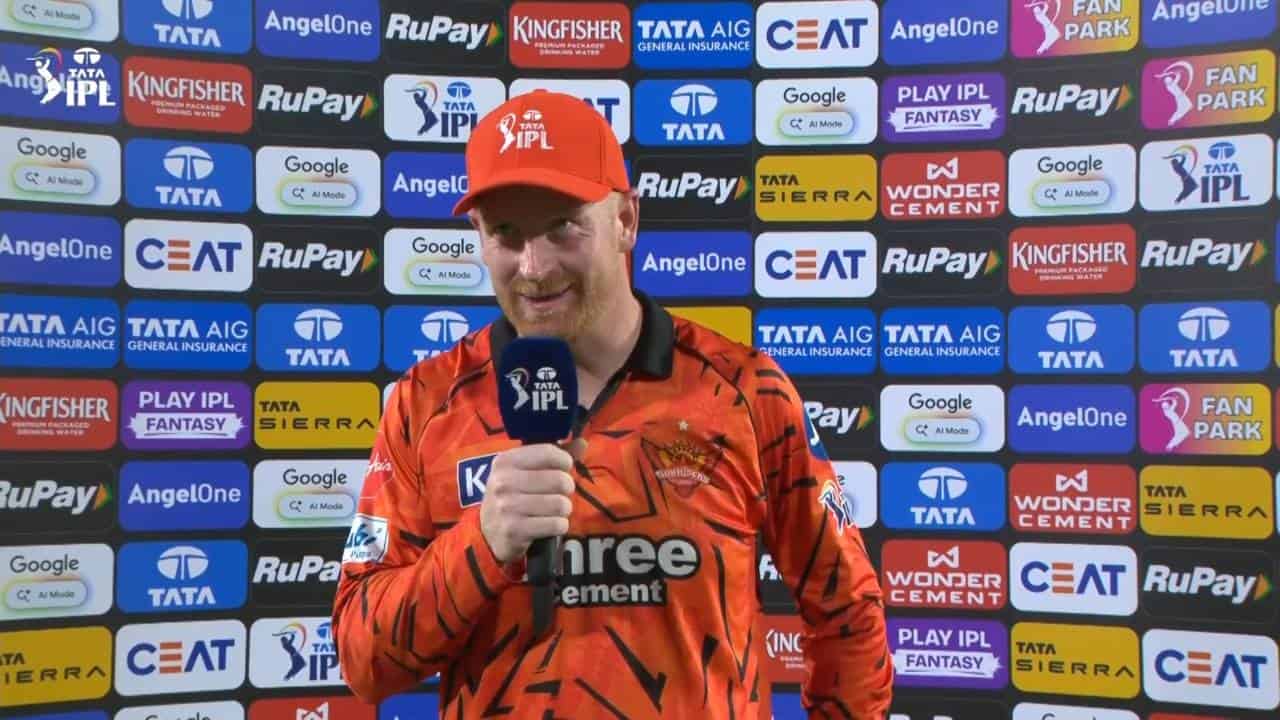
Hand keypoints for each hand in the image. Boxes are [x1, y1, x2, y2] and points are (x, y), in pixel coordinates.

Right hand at [479, 439, 584, 563]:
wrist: (489, 533)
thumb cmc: (513, 497)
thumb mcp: (523, 472)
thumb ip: (552, 457)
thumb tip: (582, 442)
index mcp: (505, 461)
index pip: (548, 452)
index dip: (565, 461)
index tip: (564, 468)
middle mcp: (503, 482)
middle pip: (559, 479)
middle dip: (566, 489)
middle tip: (559, 494)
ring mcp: (506, 507)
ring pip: (560, 504)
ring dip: (564, 509)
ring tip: (554, 511)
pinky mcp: (514, 530)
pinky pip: (556, 525)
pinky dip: (559, 526)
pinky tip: (550, 525)